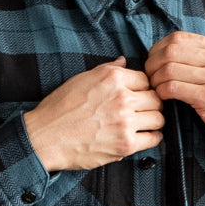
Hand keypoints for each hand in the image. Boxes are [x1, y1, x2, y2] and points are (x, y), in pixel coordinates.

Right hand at [23, 58, 164, 171]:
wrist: (45, 137)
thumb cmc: (60, 108)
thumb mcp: (81, 79)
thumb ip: (107, 69)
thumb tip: (124, 61)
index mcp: (112, 78)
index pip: (145, 79)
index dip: (142, 88)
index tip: (137, 95)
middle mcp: (121, 98)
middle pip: (156, 98)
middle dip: (151, 104)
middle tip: (143, 111)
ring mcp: (125, 122)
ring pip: (159, 118)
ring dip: (153, 121)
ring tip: (143, 124)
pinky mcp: (125, 144)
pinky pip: (154, 139)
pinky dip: (152, 138)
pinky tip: (143, 136)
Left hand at [145, 32, 204, 155]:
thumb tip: (170, 51)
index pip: (179, 38)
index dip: (159, 49)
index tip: (153, 62)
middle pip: (171, 51)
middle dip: (153, 64)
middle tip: (149, 77)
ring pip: (169, 69)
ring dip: (155, 80)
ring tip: (156, 90)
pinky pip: (173, 88)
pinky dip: (162, 92)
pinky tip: (163, 98)